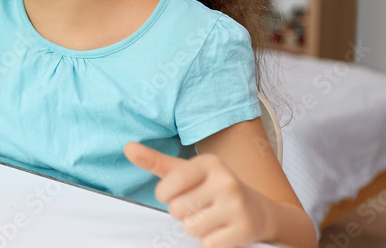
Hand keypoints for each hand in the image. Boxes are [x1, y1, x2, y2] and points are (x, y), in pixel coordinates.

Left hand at [125, 142, 274, 247]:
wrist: (258, 210)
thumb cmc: (212, 188)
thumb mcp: (186, 171)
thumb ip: (155, 161)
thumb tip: (127, 147)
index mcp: (208, 163)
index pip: (166, 188)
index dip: (166, 196)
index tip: (179, 193)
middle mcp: (226, 181)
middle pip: (177, 210)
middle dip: (183, 213)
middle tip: (200, 207)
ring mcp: (237, 205)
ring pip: (191, 228)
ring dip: (196, 228)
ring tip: (211, 218)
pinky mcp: (244, 229)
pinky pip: (208, 243)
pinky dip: (211, 240)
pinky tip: (223, 229)